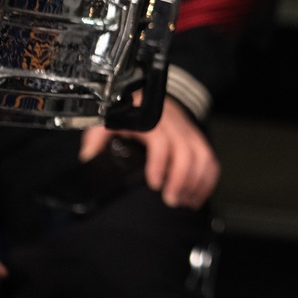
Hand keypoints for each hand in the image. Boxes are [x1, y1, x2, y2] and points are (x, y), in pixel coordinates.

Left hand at [80, 96, 219, 208]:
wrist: (149, 94)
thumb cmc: (128, 111)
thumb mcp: (109, 119)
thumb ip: (97, 138)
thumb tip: (87, 159)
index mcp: (150, 120)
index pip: (161, 141)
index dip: (160, 164)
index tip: (155, 185)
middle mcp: (173, 124)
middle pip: (187, 151)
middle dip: (182, 180)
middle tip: (172, 201)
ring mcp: (188, 131)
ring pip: (203, 155)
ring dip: (197, 182)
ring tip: (186, 202)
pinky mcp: (197, 139)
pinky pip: (210, 158)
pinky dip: (208, 178)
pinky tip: (198, 195)